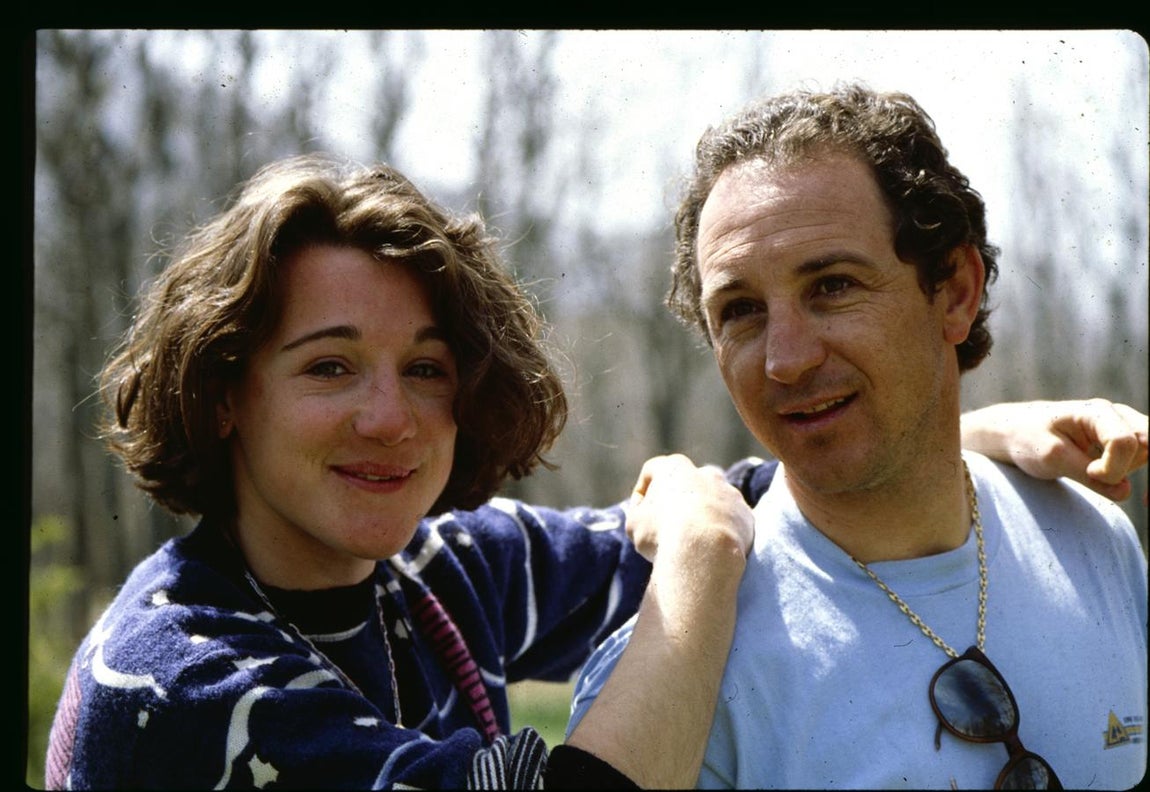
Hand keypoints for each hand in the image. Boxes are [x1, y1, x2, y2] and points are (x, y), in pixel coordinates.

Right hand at [625, 454, 754, 561]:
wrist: (704, 551)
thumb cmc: (663, 533)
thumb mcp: (634, 524)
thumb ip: (639, 512)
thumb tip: (645, 513)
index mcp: (674, 468)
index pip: (653, 471)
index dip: (642, 493)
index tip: (640, 514)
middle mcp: (705, 474)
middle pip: (688, 484)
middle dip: (679, 501)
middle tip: (669, 526)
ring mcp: (729, 493)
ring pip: (713, 502)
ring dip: (703, 517)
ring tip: (692, 542)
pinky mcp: (746, 515)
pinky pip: (731, 522)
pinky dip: (722, 532)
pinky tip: (711, 550)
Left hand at [962, 399, 1147, 501]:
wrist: (1015, 431)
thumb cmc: (1029, 439)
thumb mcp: (1052, 458)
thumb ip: (1088, 476)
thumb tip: (1125, 492)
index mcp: (1096, 411)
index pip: (1124, 442)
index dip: (1112, 468)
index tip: (1088, 474)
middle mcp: (1116, 414)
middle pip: (1147, 444)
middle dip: (1129, 467)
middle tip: (1097, 477)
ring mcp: (1122, 425)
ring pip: (1147, 453)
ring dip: (1127, 469)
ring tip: (1090, 470)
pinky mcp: (1123, 438)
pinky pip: (1142, 456)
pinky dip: (1129, 469)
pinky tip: (1108, 476)